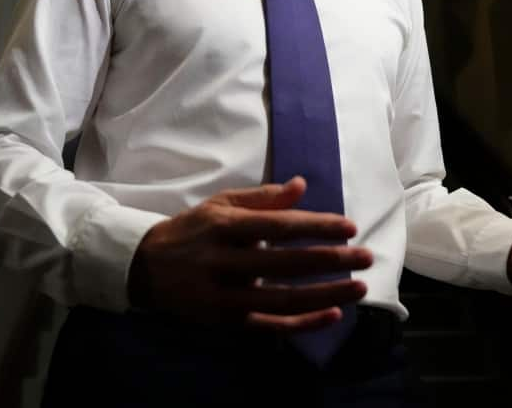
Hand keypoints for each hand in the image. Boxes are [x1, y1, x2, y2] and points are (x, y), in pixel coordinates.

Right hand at [128, 176, 370, 331]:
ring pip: (282, 300)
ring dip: (325, 294)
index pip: (278, 226)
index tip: (350, 227)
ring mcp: (224, 297)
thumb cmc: (193, 230)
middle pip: (285, 264)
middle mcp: (224, 262)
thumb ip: (263, 198)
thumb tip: (302, 185)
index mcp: (224, 226)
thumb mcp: (221, 205)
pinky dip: (303, 324)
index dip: (316, 226)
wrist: (145, 268)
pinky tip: (332, 315)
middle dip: (330, 260)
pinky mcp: (226, 322)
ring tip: (359, 287)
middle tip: (366, 256)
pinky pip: (270, 327)